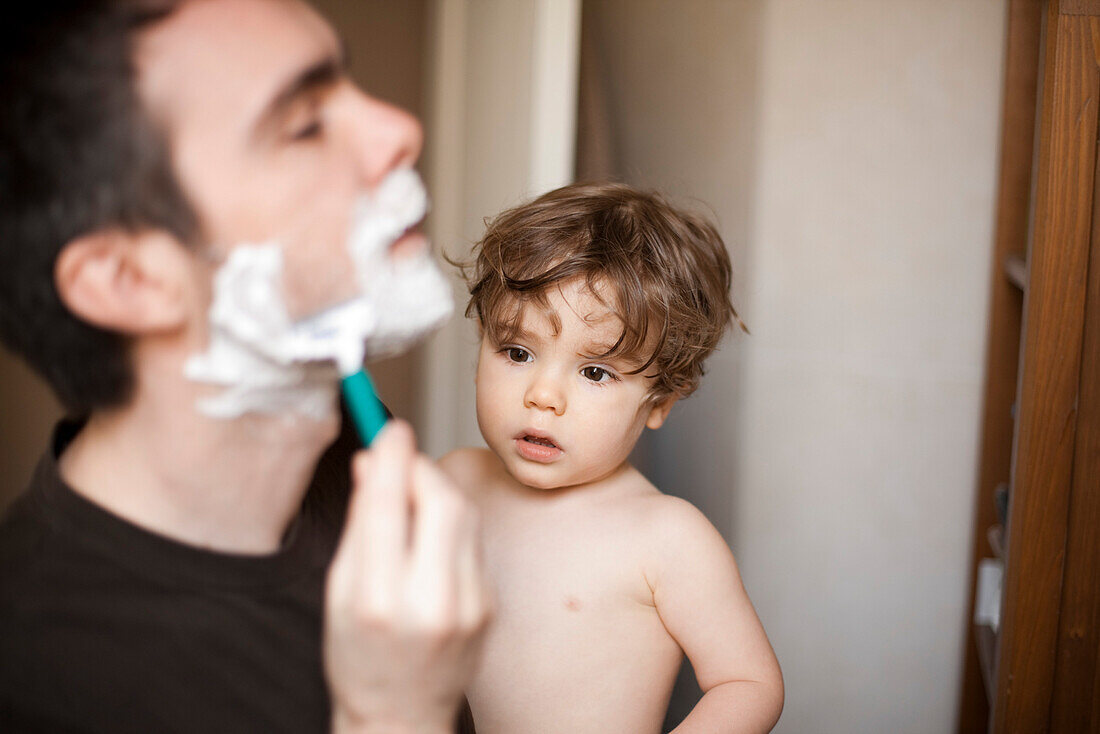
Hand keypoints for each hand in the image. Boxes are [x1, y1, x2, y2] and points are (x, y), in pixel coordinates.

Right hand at [324, 421, 490, 733]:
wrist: (401, 716)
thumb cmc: (359, 656)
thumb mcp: (340, 590)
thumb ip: (360, 524)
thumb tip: (370, 463)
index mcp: (379, 599)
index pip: (388, 506)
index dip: (390, 457)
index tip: (388, 429)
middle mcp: (430, 601)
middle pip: (441, 502)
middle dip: (420, 468)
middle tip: (398, 458)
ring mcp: (469, 605)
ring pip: (464, 515)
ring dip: (438, 489)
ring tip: (409, 491)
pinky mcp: (490, 604)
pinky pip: (473, 540)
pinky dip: (451, 521)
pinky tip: (430, 529)